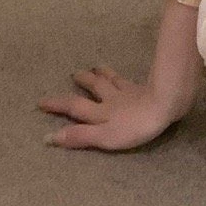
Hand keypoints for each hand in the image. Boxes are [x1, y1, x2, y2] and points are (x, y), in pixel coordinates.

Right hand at [37, 65, 191, 150]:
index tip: (40, 101)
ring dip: (100, 74)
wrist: (166, 102)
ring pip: (109, 81)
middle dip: (81, 83)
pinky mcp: (143, 89)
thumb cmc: (134, 125)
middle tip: (73, 74)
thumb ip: (79, 136)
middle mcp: (110, 100)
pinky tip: (120, 73)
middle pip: (93, 89)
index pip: (75, 108)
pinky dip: (119, 75)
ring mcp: (127, 93)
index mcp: (101, 113)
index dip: (58, 105)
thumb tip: (48, 138)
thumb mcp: (104, 137)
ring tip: (94, 67)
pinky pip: (126, 80)